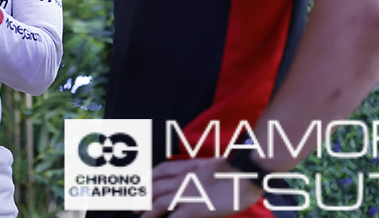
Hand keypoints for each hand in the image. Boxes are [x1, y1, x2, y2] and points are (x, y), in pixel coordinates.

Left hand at [142, 158, 261, 217]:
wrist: (245, 173)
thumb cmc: (234, 171)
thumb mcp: (211, 166)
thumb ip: (198, 172)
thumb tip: (192, 178)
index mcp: (188, 166)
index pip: (161, 170)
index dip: (148, 177)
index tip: (141, 183)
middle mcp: (184, 178)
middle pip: (156, 186)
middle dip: (143, 195)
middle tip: (132, 203)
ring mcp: (189, 193)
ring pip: (161, 201)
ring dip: (148, 210)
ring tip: (140, 216)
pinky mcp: (196, 207)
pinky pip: (176, 217)